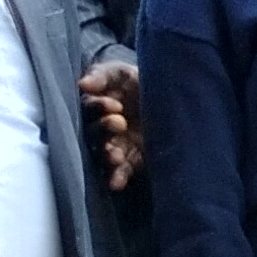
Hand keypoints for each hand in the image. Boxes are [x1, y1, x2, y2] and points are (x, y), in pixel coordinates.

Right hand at [80, 62, 141, 190]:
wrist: (173, 100)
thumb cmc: (141, 81)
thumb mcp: (124, 73)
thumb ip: (103, 75)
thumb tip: (82, 84)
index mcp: (98, 104)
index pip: (89, 107)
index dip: (98, 107)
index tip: (115, 105)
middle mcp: (104, 126)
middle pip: (93, 132)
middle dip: (103, 129)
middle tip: (120, 123)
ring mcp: (118, 144)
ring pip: (104, 152)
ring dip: (107, 156)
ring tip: (115, 156)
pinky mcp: (133, 160)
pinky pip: (120, 172)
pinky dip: (116, 178)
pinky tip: (115, 183)